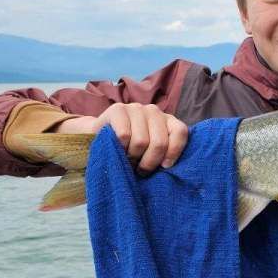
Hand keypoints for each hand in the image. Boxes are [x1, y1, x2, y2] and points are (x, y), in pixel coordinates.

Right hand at [51, 103, 188, 172]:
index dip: (174, 152)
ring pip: (141, 141)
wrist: (98, 140)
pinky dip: (120, 148)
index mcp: (167, 120)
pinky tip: (117, 149)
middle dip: (149, 162)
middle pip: (159, 142)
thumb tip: (171, 167)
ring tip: (128, 160)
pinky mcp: (117, 109)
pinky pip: (124, 135)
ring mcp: (135, 108)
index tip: (164, 167)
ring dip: (132, 157)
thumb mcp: (150, 153)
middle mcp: (153, 111)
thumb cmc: (129, 151)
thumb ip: (163, 154)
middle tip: (140, 170)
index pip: (180, 132)